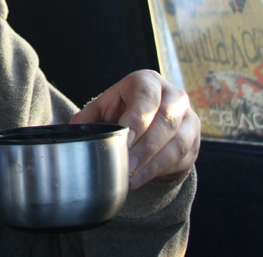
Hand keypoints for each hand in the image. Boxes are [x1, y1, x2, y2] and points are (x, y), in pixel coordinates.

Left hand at [70, 70, 198, 189]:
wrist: (151, 122)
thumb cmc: (123, 112)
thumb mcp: (103, 110)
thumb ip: (86, 120)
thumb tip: (68, 135)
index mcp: (147, 81)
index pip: (146, 97)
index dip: (137, 120)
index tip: (124, 139)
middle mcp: (173, 94)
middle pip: (166, 120)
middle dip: (145, 147)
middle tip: (127, 166)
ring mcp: (188, 117)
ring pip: (178, 141)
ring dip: (154, 163)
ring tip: (133, 177)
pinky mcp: (194, 139)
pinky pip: (183, 156)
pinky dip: (162, 170)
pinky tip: (143, 179)